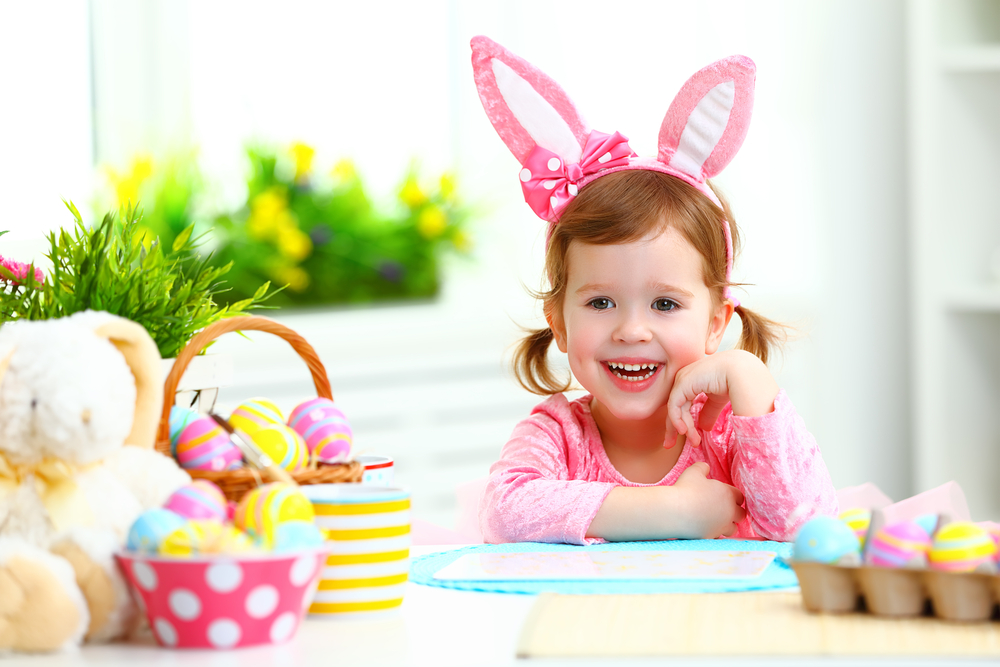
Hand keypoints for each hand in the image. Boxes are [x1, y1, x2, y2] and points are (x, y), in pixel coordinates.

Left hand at [663, 350, 779, 447]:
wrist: (745, 373)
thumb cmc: (737, 382)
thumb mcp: (719, 400)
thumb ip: (709, 412)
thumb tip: (703, 428)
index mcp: (694, 379)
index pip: (681, 403)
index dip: (682, 422)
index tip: (688, 439)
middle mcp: (685, 377)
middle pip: (674, 406)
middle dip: (673, 427)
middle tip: (669, 444)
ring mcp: (683, 378)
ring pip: (674, 408)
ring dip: (681, 428)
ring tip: (694, 442)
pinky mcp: (683, 382)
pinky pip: (674, 405)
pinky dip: (677, 420)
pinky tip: (684, 431)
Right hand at [672, 462, 745, 537]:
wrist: (676, 511)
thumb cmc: (686, 489)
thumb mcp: (693, 472)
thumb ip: (702, 468)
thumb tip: (705, 467)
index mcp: (728, 494)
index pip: (740, 497)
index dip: (734, 497)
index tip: (725, 497)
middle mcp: (730, 512)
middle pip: (741, 515)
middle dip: (734, 513)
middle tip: (723, 510)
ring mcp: (722, 526)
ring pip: (733, 529)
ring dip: (726, 525)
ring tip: (715, 521)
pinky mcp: (713, 537)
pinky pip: (718, 537)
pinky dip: (714, 534)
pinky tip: (705, 528)